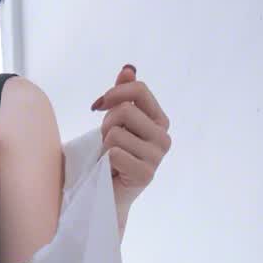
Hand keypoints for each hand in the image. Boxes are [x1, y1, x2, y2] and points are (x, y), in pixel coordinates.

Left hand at [90, 65, 170, 222]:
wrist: (108, 193)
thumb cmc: (112, 155)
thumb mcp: (117, 121)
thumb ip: (124, 95)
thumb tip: (128, 69)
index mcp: (160, 120)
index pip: (139, 90)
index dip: (114, 93)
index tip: (99, 105)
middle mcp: (164, 137)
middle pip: (125, 111)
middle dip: (106, 124)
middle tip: (107, 142)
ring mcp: (157, 157)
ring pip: (116, 134)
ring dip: (104, 146)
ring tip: (109, 158)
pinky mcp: (145, 174)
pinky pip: (114, 153)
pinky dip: (105, 162)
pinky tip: (111, 170)